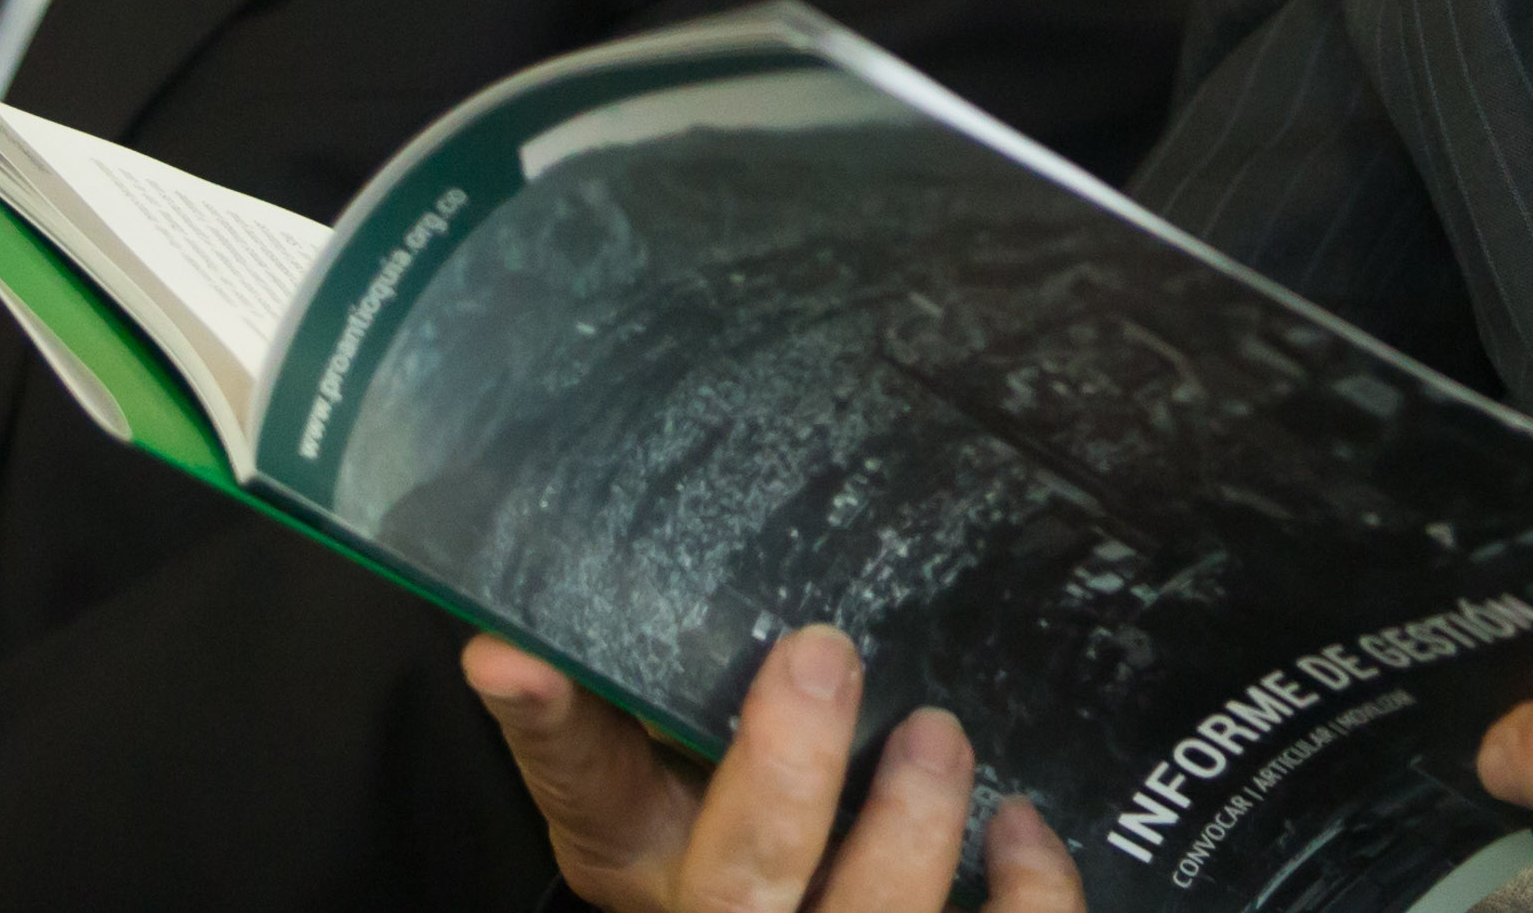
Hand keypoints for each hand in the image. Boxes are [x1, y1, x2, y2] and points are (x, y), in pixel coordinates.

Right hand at [467, 626, 1079, 912]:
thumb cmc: (719, 842)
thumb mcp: (649, 787)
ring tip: (938, 735)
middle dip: (782, 778)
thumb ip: (601, 713)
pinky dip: (1029, 895)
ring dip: (910, 831)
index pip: (584, 786)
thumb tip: (503, 645)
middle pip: (738, 885)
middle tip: (820, 654)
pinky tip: (1022, 825)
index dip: (552, 724)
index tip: (513, 650)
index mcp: (643, 860)